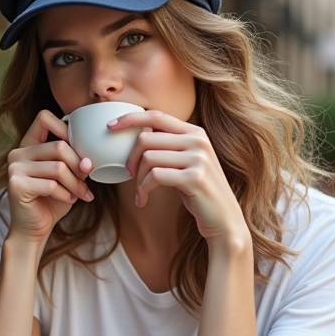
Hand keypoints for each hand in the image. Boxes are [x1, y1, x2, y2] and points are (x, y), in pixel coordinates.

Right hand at [5, 109, 93, 242]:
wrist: (34, 230)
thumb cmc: (52, 201)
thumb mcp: (67, 177)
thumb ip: (74, 162)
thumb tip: (88, 160)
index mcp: (28, 145)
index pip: (44, 118)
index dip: (65, 129)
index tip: (78, 151)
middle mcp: (17, 153)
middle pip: (59, 146)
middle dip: (78, 166)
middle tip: (86, 182)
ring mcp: (14, 168)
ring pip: (58, 167)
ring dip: (75, 184)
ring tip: (80, 194)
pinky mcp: (16, 185)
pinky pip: (51, 185)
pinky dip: (65, 194)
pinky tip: (68, 200)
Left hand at [112, 110, 248, 244]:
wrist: (224, 219)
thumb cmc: (199, 192)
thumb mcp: (187, 162)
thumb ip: (170, 146)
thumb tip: (137, 136)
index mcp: (195, 132)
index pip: (156, 116)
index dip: (130, 119)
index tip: (110, 127)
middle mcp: (198, 141)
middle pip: (146, 138)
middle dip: (130, 157)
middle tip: (129, 173)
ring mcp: (198, 159)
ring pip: (148, 157)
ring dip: (137, 178)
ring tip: (139, 191)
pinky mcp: (194, 178)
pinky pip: (155, 176)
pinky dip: (143, 189)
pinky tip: (142, 200)